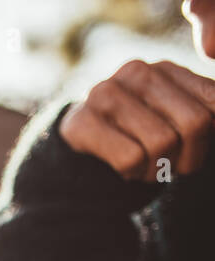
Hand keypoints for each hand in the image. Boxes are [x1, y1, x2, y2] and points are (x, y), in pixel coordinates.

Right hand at [60, 59, 214, 180]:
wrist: (78, 147)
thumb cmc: (136, 136)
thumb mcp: (173, 119)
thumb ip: (203, 113)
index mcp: (166, 68)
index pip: (213, 103)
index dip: (210, 137)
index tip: (192, 150)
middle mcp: (137, 72)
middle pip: (193, 123)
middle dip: (188, 158)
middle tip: (172, 168)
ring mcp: (105, 93)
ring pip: (161, 143)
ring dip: (157, 169)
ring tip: (146, 169)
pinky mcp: (81, 121)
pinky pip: (130, 158)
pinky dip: (133, 173)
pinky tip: (124, 169)